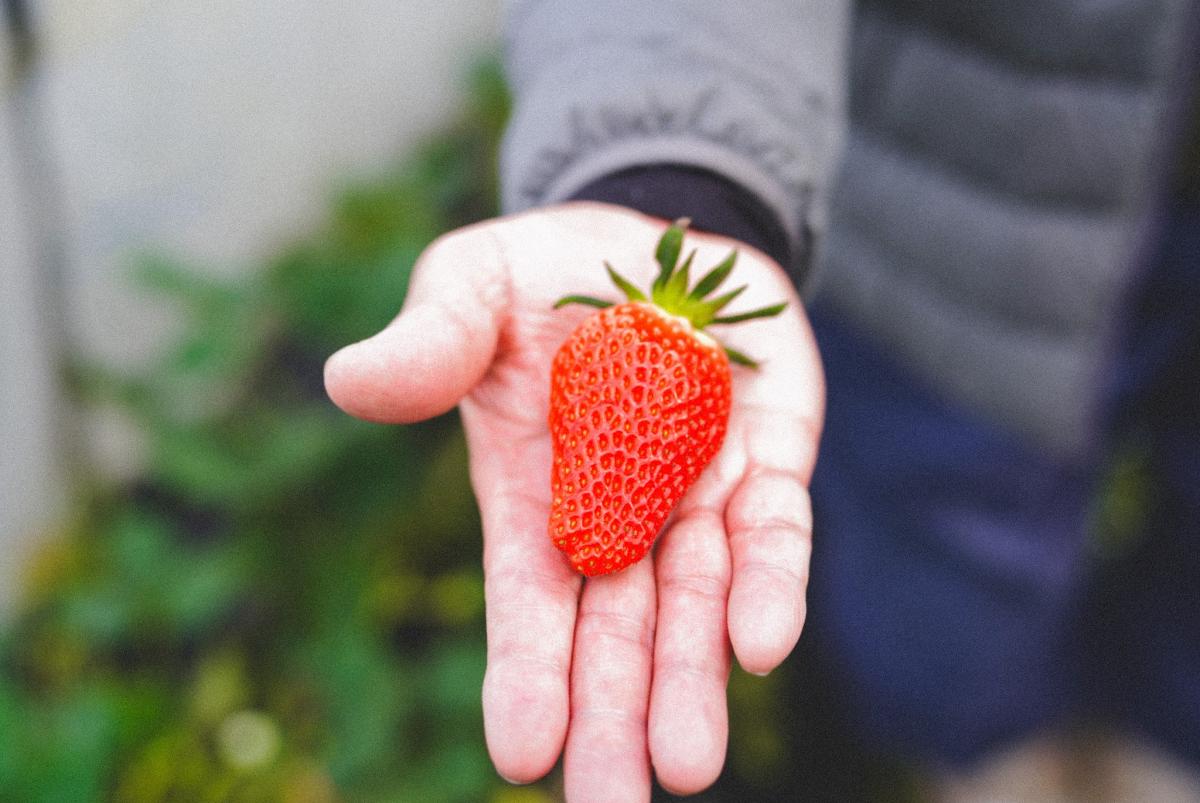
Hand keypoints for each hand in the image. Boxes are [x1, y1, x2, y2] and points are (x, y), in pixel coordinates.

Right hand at [324, 203, 823, 800]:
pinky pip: (776, 531)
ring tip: (684, 767)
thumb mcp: (471, 287)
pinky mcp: (772, 457)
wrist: (659, 234)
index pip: (528, 596)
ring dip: (691, 681)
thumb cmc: (544, 274)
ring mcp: (700, 489)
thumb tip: (347, 381)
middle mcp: (619, 510)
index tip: (522, 753)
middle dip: (612, 717)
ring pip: (696, 603)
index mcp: (534, 489)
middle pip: (614, 631)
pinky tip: (760, 645)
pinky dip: (770, 585)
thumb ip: (427, 341)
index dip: (526, 671)